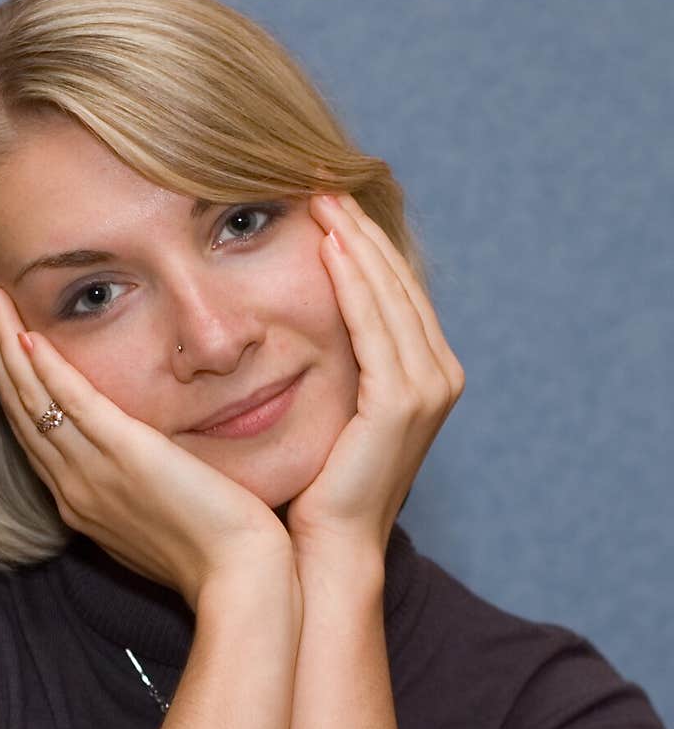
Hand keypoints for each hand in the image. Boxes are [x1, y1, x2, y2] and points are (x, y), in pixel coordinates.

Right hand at [0, 284, 292, 610]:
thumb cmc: (214, 554)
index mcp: (81, 502)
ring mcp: (95, 474)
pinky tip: (27, 336)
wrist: (238, 578)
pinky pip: (74, 404)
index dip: (9, 384)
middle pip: (19, 408)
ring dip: (6, 343)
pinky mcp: (127, 456)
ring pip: (33, 399)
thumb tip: (143, 467)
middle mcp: (74, 488)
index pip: (31, 432)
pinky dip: (47, 369)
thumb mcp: (161, 518)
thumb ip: (139, 488)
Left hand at [284, 193, 465, 567]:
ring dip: (357, 242)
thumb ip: (330, 363)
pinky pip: (375, 327)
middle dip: (361, 229)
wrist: (323, 551)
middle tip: (322, 178)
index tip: (324, 200)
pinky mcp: (403, 402)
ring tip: (322, 196)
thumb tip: (289, 321)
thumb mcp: (326, 412)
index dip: (363, 243)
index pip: (393, 294)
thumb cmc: (312, 490)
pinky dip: (354, 283)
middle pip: (397, 284)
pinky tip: (327, 244)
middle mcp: (438, 377)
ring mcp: (428, 389)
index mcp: (424, 377)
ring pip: (389, 296)